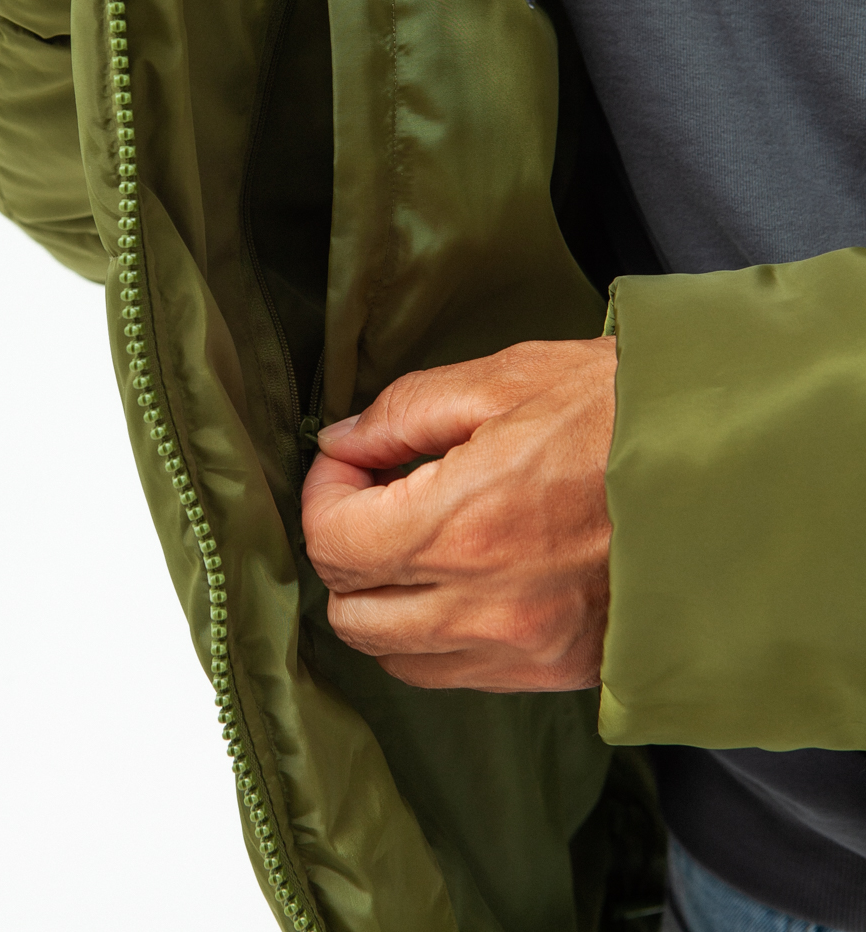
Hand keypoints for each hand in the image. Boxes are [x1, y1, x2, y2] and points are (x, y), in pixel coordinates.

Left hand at [302, 338, 616, 691]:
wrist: (730, 466)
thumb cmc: (621, 410)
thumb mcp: (508, 380)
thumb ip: (406, 412)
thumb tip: (342, 442)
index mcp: (465, 523)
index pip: (335, 544)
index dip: (323, 494)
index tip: (347, 461)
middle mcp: (486, 604)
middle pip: (351, 614)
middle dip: (345, 549)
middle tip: (375, 495)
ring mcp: (524, 649)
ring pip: (395, 657)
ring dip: (383, 601)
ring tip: (415, 538)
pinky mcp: (555, 671)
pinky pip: (455, 674)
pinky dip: (433, 634)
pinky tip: (460, 577)